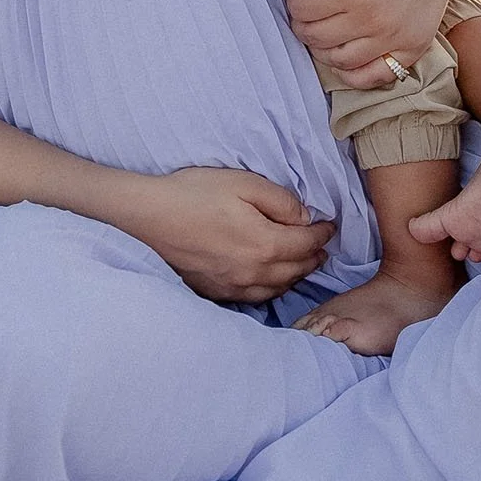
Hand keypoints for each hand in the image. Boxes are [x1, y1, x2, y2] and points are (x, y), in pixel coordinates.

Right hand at [125, 166, 335, 304]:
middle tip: (322, 246)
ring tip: (304, 263)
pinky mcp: (218, 292)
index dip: (322, 233)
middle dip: (314, 257)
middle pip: (296, 270)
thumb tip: (304, 217)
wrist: (150, 218)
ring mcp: (235, 287)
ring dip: (296, 275)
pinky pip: (255, 297)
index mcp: (265, 244)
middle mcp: (254, 273)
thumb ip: (279, 201)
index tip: (330, 226)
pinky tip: (271, 279)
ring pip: (278, 288)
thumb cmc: (195, 194)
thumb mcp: (243, 183)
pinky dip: (271, 288)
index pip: (306, 243)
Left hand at [284, 0, 469, 85]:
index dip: (294, 2)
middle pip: (317, 37)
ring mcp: (393, 40)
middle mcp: (372, 21)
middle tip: (306, 15)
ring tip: (322, 33)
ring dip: (322, 49)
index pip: (303, 10)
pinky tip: (344, 58)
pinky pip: (374, 77)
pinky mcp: (410, 50)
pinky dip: (353, 74)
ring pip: (340, 61)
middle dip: (302, 26)